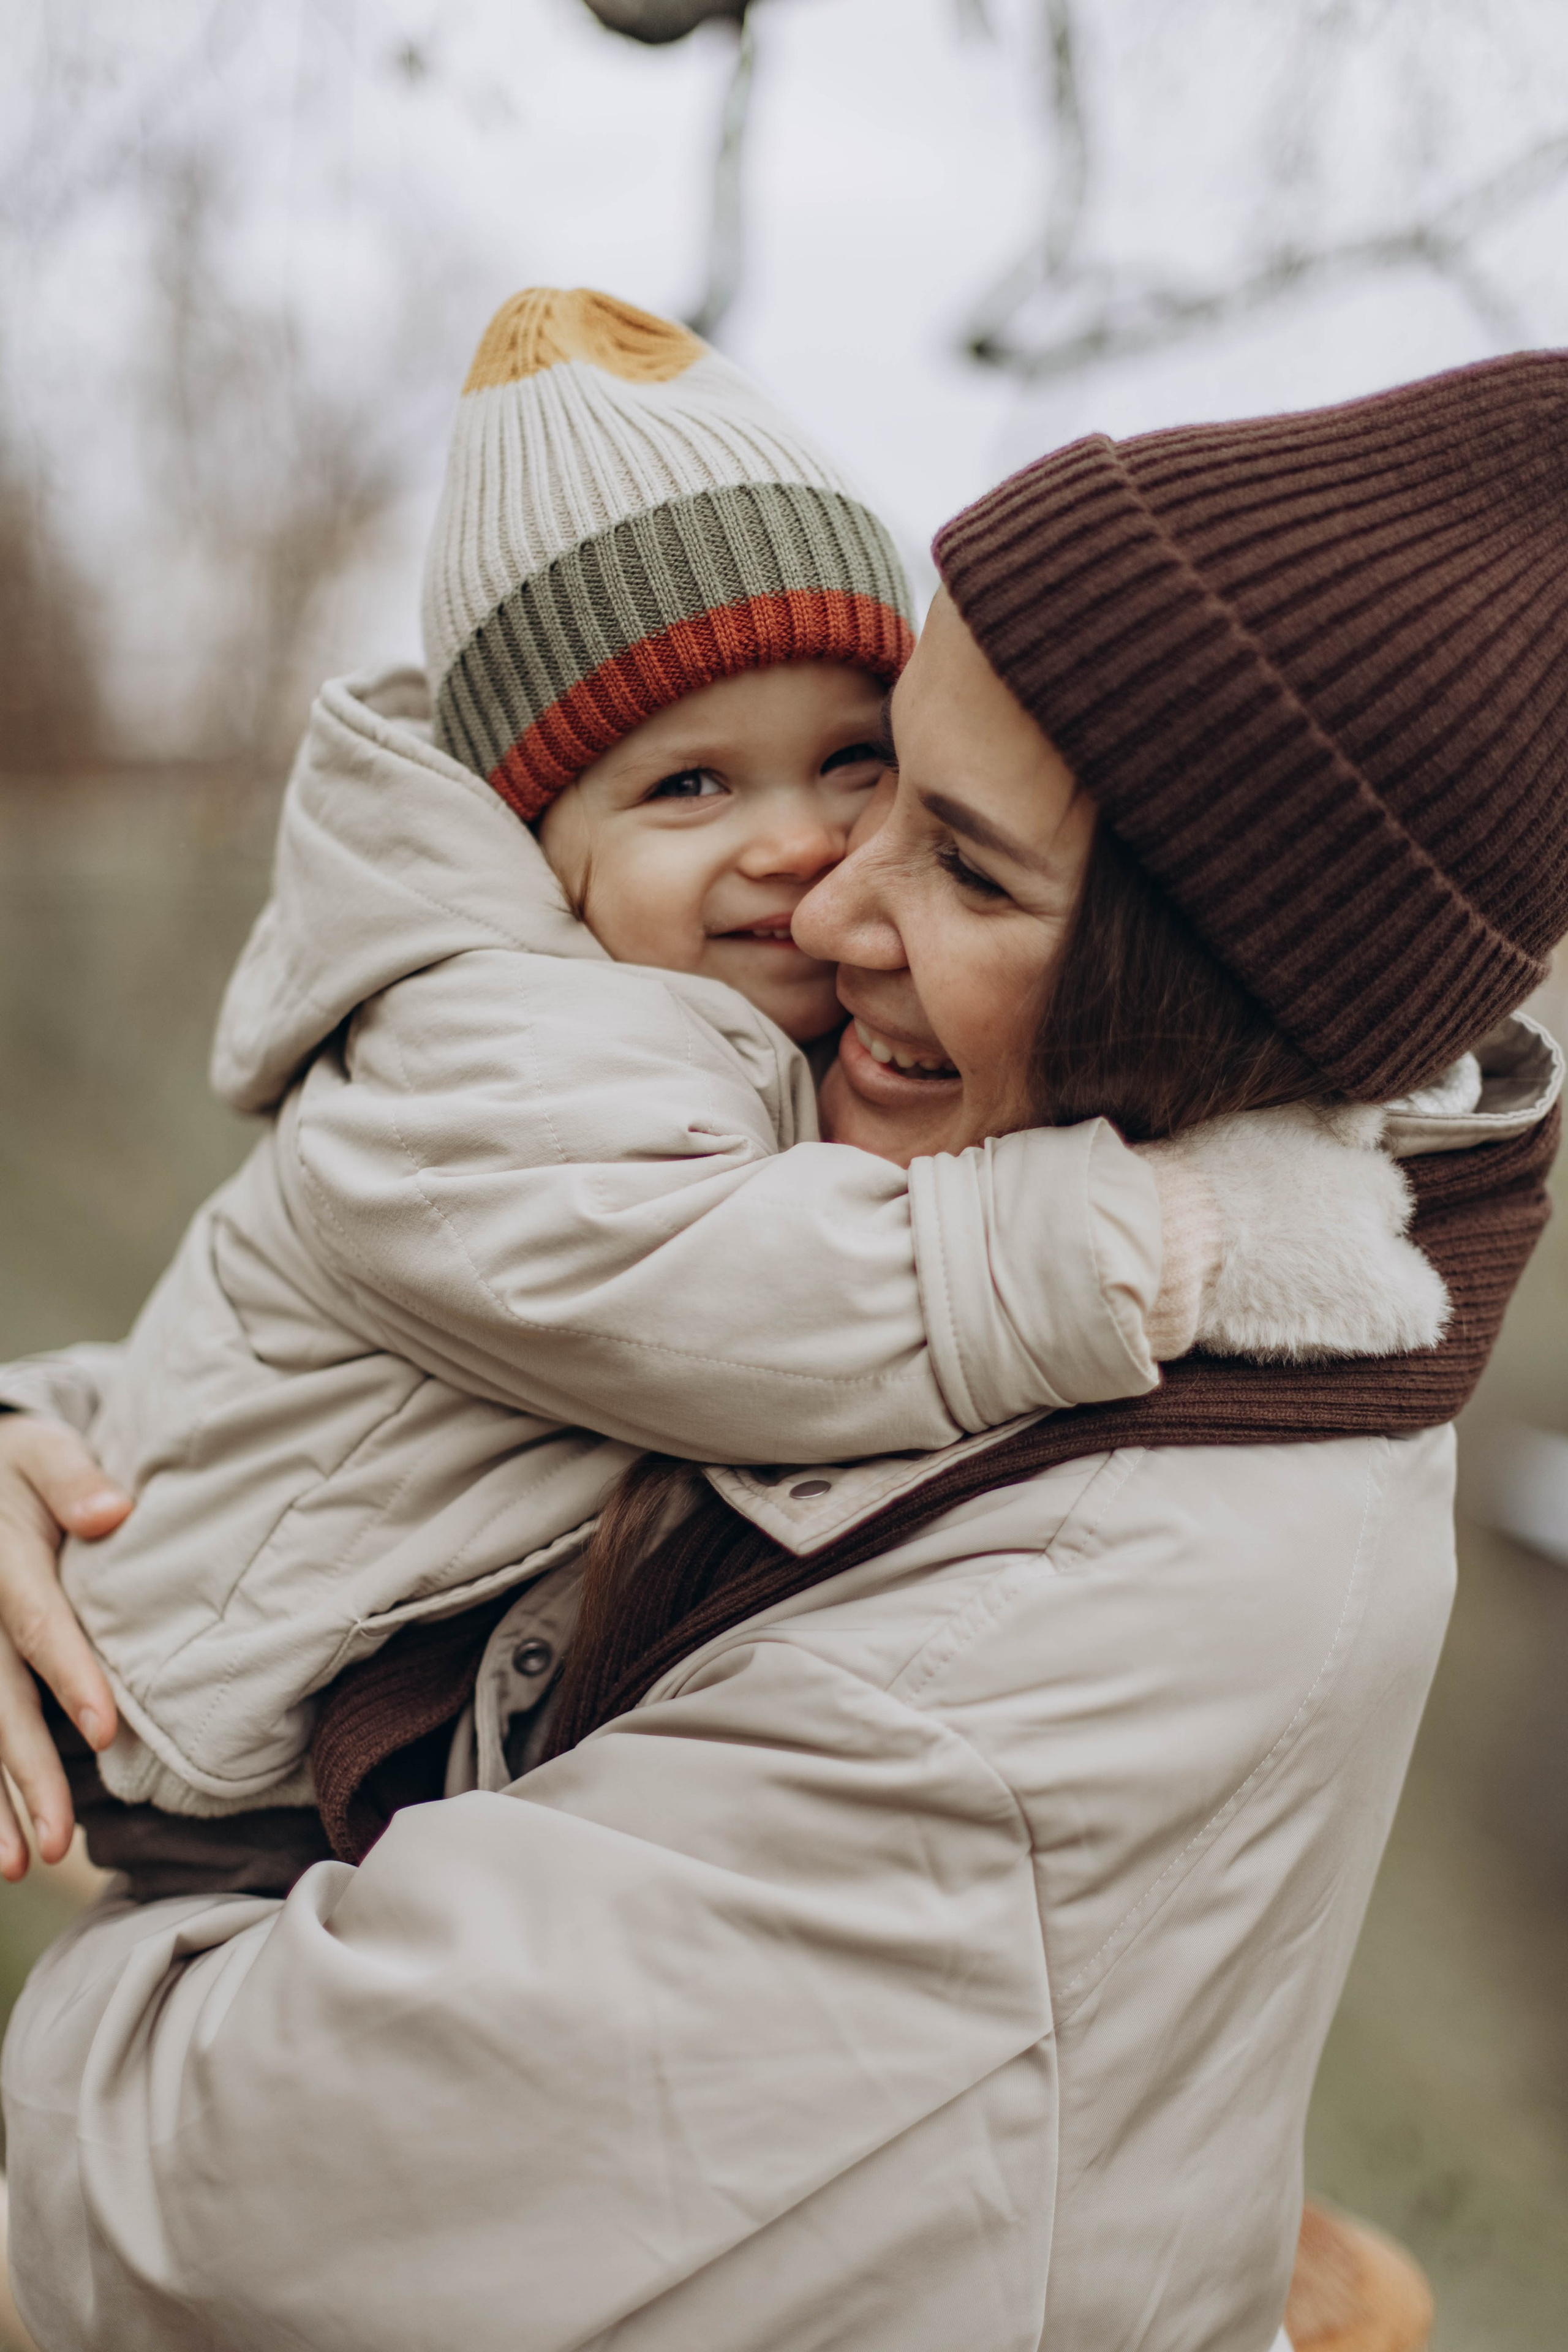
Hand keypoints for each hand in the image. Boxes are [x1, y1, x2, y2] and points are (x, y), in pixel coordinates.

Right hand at [0, 1415, 130, 1877]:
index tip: (106, 1730)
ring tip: (24, 1864)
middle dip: (27, 1774)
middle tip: (58, 1843)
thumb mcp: (41, 1451)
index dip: (71, 1677)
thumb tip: (112, 1510)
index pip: (39, 1625)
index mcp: (3, 1564)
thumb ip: (72, 1478)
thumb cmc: (19, 1468)